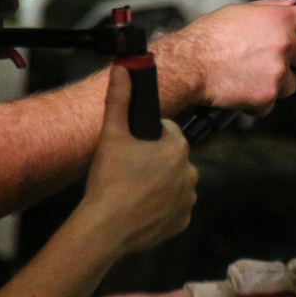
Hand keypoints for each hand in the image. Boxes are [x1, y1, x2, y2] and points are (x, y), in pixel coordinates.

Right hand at [75, 65, 197, 258]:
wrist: (104, 229)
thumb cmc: (109, 179)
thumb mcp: (111, 135)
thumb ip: (119, 100)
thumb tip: (122, 67)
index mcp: (178, 148)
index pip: (168, 132)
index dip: (148, 138)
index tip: (131, 148)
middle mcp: (191, 172)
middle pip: (172, 158)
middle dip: (155, 161)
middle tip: (129, 171)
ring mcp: (188, 199)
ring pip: (175, 183)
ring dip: (160, 185)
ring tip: (133, 192)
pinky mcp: (182, 222)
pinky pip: (174, 209)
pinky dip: (162, 209)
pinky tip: (141, 210)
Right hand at [151, 0, 295, 114]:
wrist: (188, 64)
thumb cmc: (208, 37)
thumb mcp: (240, 11)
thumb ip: (271, 7)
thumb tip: (294, 3)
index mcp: (279, 19)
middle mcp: (284, 43)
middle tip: (283, 65)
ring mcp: (278, 70)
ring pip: (292, 84)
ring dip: (277, 84)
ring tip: (250, 77)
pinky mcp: (268, 94)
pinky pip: (272, 103)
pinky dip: (259, 102)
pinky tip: (242, 91)